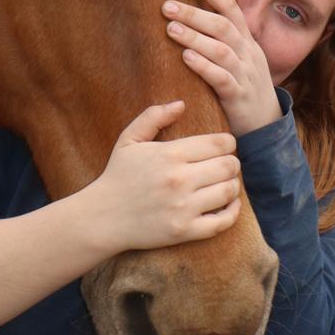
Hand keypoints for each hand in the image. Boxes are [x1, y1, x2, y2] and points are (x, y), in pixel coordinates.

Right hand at [87, 101, 241, 253]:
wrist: (101, 218)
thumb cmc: (117, 176)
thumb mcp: (129, 140)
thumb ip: (153, 117)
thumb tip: (181, 104)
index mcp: (169, 154)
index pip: (219, 143)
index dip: (228, 143)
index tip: (224, 147)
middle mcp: (179, 180)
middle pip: (229, 166)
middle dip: (232, 163)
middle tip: (226, 165)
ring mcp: (183, 207)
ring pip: (229, 191)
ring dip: (232, 186)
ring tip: (225, 183)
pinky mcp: (184, 231)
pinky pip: (222, 222)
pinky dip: (232, 212)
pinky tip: (229, 205)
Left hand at [162, 0, 282, 137]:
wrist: (267, 127)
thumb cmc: (244, 88)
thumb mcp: (240, 60)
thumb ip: (221, 40)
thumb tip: (191, 16)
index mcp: (247, 41)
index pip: (231, 8)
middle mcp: (248, 54)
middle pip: (223, 26)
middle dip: (194, 13)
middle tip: (167, 6)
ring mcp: (245, 75)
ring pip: (221, 50)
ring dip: (195, 37)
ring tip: (170, 28)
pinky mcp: (238, 97)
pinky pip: (222, 78)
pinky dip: (203, 66)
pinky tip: (186, 58)